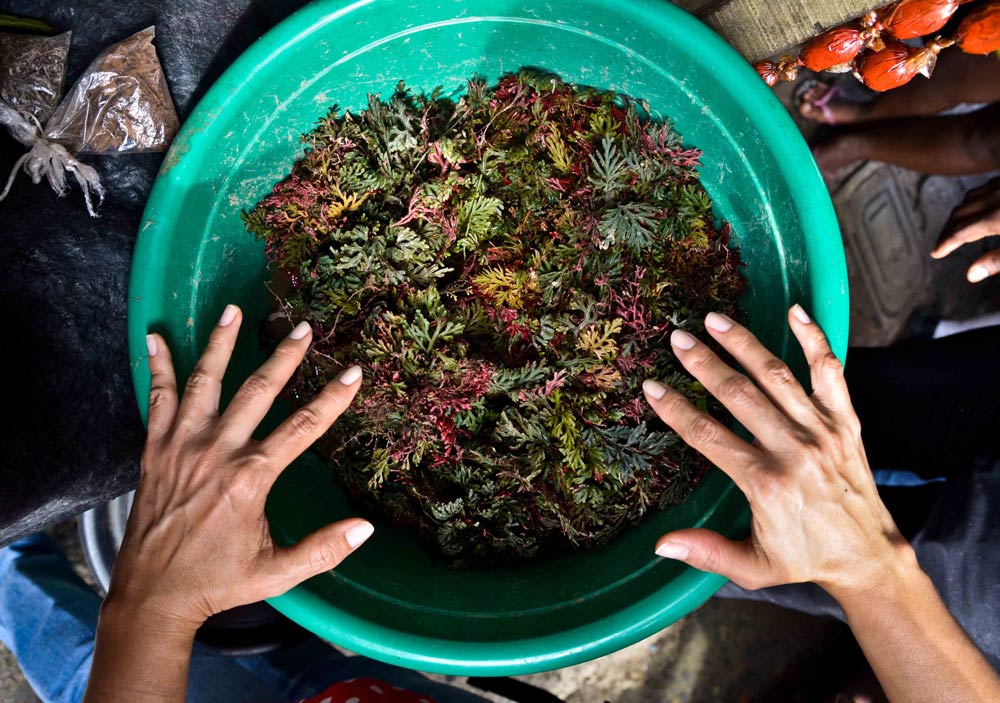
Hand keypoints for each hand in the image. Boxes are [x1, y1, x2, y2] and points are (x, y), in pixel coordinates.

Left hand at [106, 304, 371, 632]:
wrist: (153, 595)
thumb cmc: (218, 582)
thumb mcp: (277, 573)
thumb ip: (323, 550)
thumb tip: (366, 528)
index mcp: (251, 478)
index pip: (302, 428)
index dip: (331, 399)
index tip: (353, 374)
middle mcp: (217, 452)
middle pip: (258, 391)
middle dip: (284, 356)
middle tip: (304, 328)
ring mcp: (182, 446)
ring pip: (206, 382)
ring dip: (221, 344)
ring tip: (234, 310)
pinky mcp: (155, 449)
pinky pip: (158, 399)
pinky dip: (159, 367)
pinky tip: (157, 337)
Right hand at [642, 306, 912, 600]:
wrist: (868, 555)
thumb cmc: (804, 558)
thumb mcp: (752, 567)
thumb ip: (707, 552)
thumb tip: (660, 545)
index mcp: (766, 484)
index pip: (710, 436)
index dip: (676, 410)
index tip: (652, 386)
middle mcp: (794, 451)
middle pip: (739, 396)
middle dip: (704, 363)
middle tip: (677, 338)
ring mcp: (822, 432)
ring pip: (777, 376)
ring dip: (744, 344)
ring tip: (714, 319)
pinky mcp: (845, 422)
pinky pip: (830, 373)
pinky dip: (815, 340)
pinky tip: (795, 311)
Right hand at [932, 177, 999, 282]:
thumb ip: (998, 260)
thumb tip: (971, 275)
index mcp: (998, 217)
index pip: (962, 232)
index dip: (947, 244)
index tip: (937, 253)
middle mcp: (997, 197)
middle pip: (960, 213)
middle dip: (947, 230)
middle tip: (941, 244)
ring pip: (971, 197)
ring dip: (959, 212)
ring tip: (955, 226)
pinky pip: (986, 186)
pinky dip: (975, 198)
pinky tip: (979, 205)